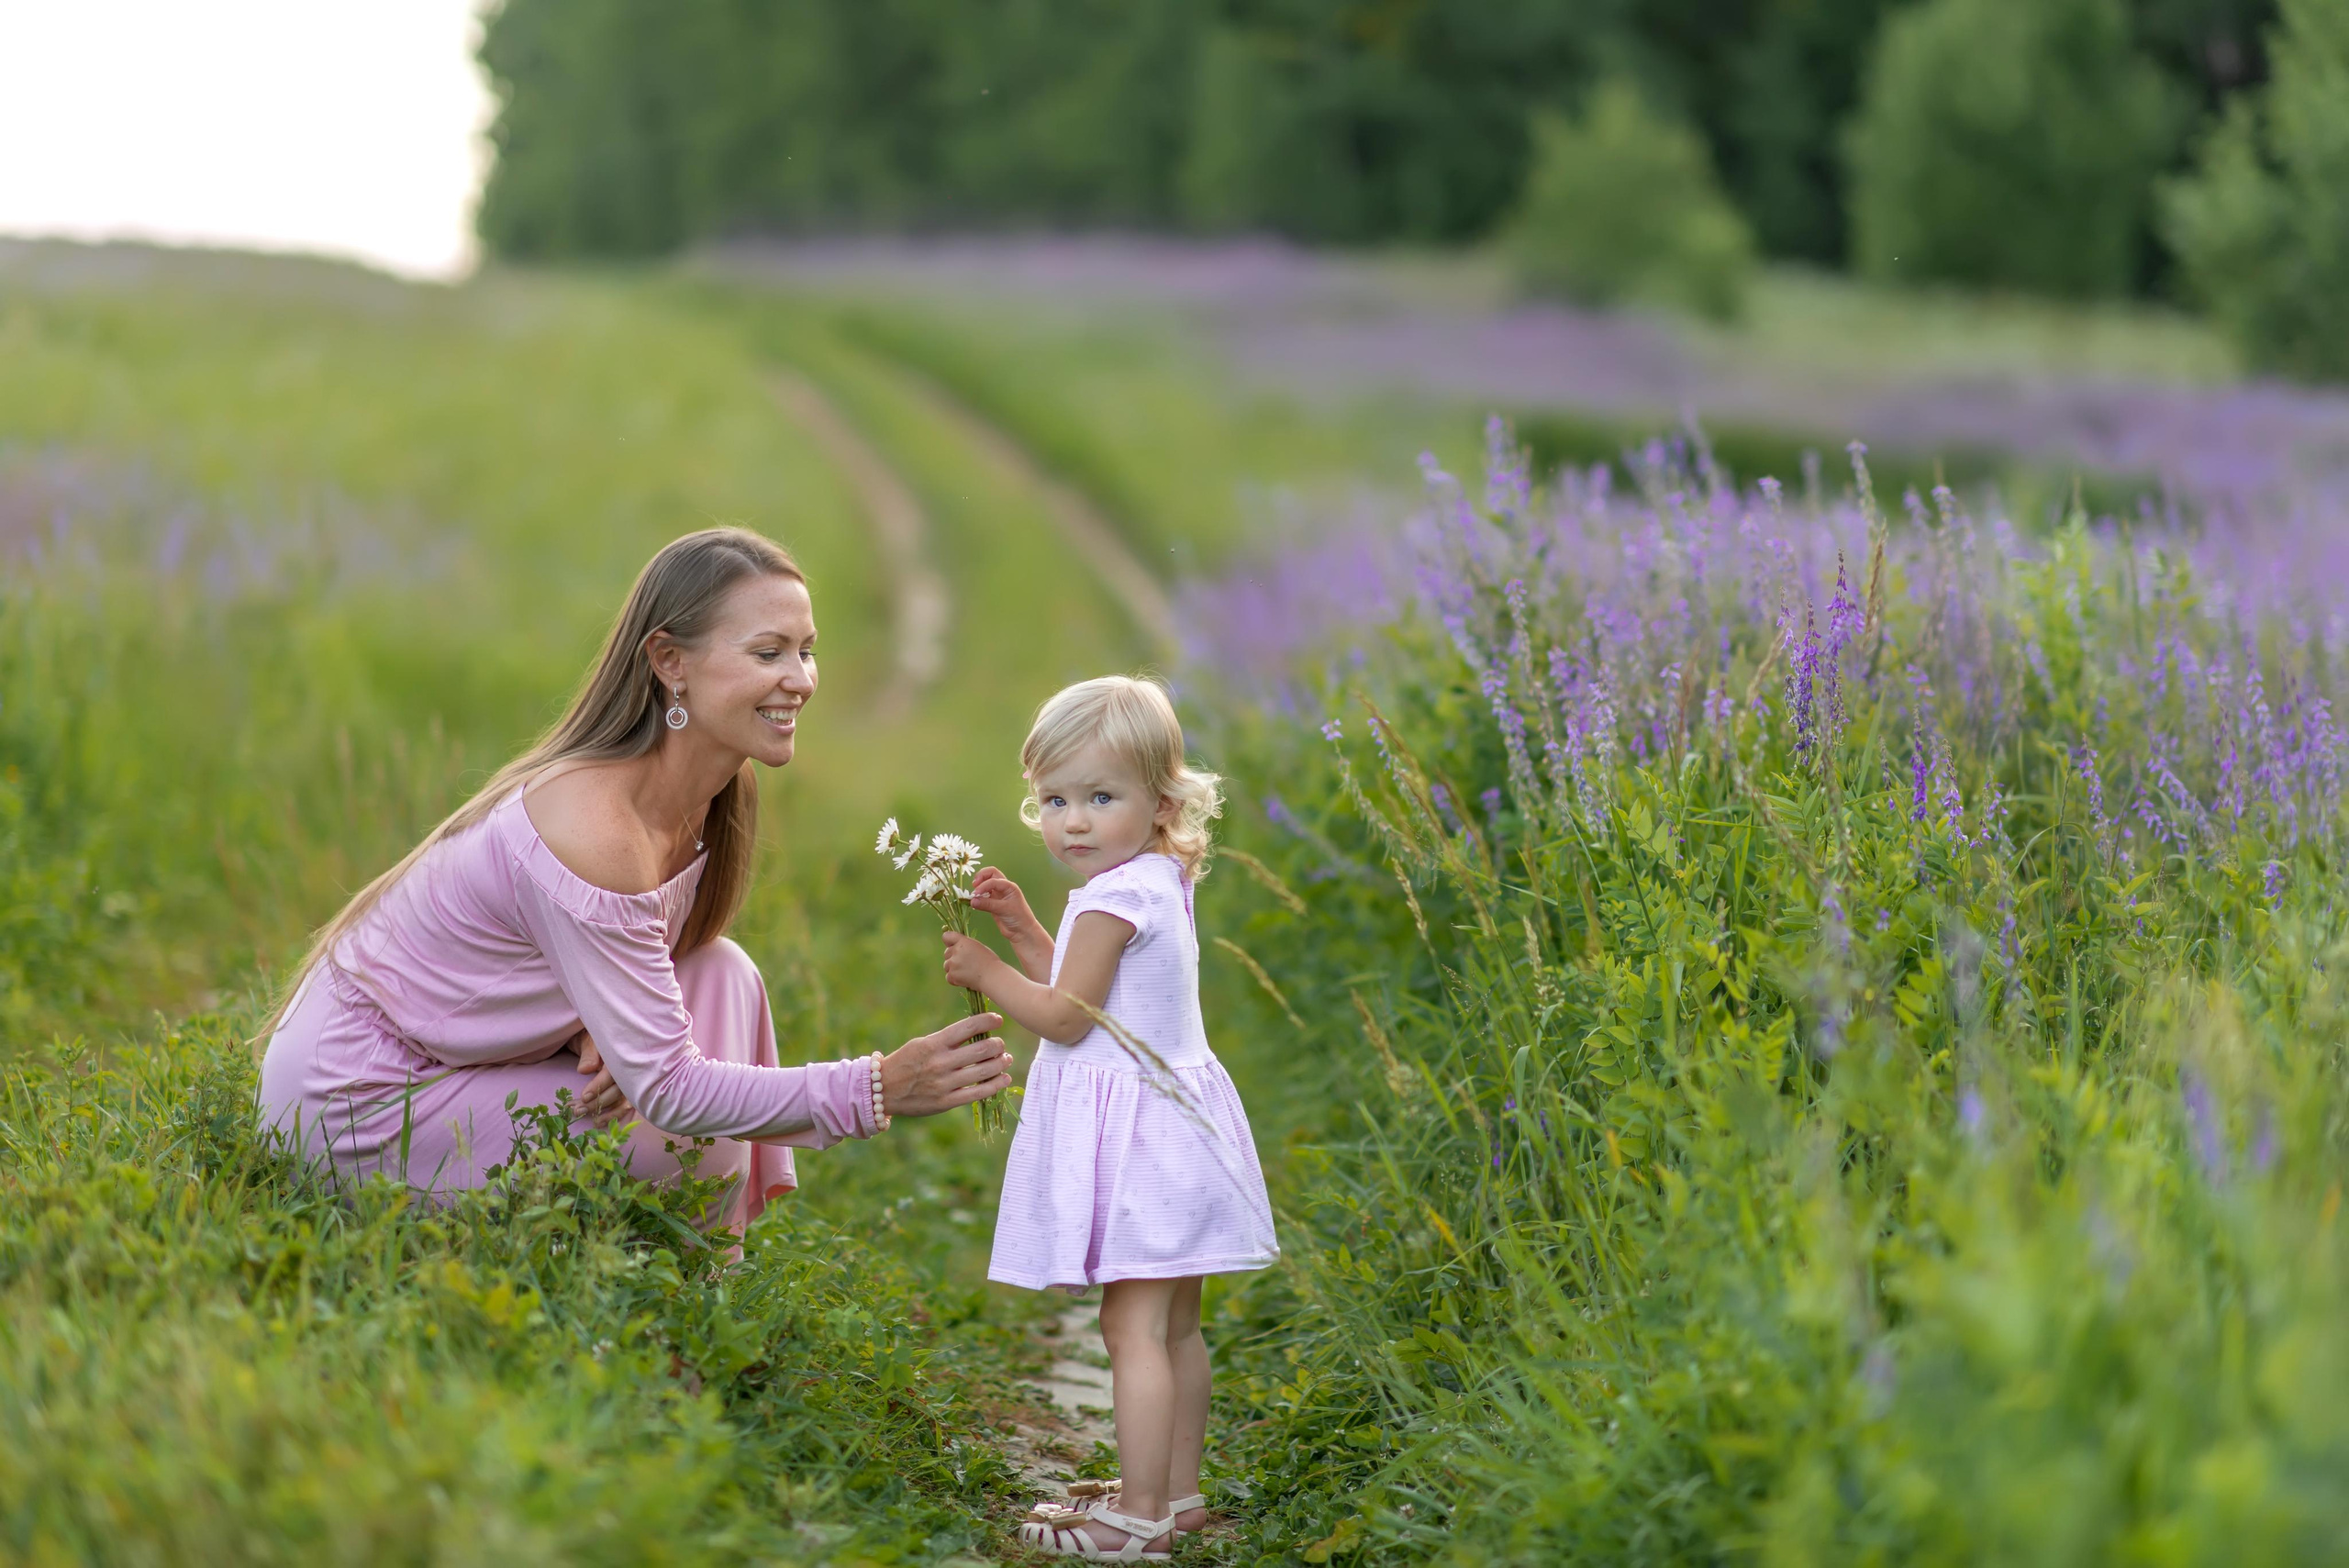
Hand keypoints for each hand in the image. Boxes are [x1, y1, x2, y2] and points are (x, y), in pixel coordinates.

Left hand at [571, 1029, 633, 1126]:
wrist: (603, 1040)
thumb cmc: (595, 1041)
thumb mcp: (590, 1042)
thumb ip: (588, 1055)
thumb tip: (585, 1070)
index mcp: (622, 1056)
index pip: (612, 1074)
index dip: (599, 1086)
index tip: (584, 1097)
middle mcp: (630, 1070)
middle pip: (618, 1091)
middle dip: (597, 1103)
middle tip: (577, 1110)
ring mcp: (630, 1082)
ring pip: (622, 1101)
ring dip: (604, 1112)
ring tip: (583, 1116)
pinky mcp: (628, 1091)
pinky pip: (624, 1106)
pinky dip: (613, 1116)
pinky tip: (598, 1122)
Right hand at [878, 1011, 1013, 1117]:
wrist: (882, 1090)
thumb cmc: (906, 1062)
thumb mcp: (922, 1043)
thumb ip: (947, 1040)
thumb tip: (977, 1031)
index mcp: (933, 1044)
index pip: (967, 1027)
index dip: (987, 1021)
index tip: (998, 1019)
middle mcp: (940, 1063)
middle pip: (981, 1050)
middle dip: (997, 1045)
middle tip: (1000, 1044)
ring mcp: (944, 1084)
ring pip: (983, 1071)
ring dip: (1000, 1063)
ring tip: (1006, 1059)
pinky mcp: (946, 1102)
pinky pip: (978, 1093)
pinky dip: (996, 1085)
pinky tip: (1004, 1078)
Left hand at [942, 930, 1003, 991]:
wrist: (992, 976)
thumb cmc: (989, 961)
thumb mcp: (978, 946)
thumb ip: (965, 945)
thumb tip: (954, 947)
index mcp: (963, 942)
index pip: (946, 936)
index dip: (949, 942)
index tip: (953, 946)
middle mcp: (956, 951)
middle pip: (946, 953)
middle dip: (953, 957)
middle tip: (966, 963)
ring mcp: (953, 964)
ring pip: (947, 965)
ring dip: (954, 968)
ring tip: (967, 971)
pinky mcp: (952, 975)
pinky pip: (948, 976)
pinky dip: (955, 979)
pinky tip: (965, 978)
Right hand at [968, 867, 1036, 933]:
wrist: (1021, 931)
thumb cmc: (1018, 918)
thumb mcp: (1003, 909)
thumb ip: (988, 904)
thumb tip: (972, 900)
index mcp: (1009, 886)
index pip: (993, 880)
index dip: (983, 885)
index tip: (975, 894)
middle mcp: (1003, 888)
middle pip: (990, 874)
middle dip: (981, 876)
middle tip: (973, 885)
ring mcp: (998, 895)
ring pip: (986, 884)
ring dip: (979, 886)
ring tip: (973, 896)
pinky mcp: (993, 903)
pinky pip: (983, 896)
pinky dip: (978, 896)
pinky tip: (974, 902)